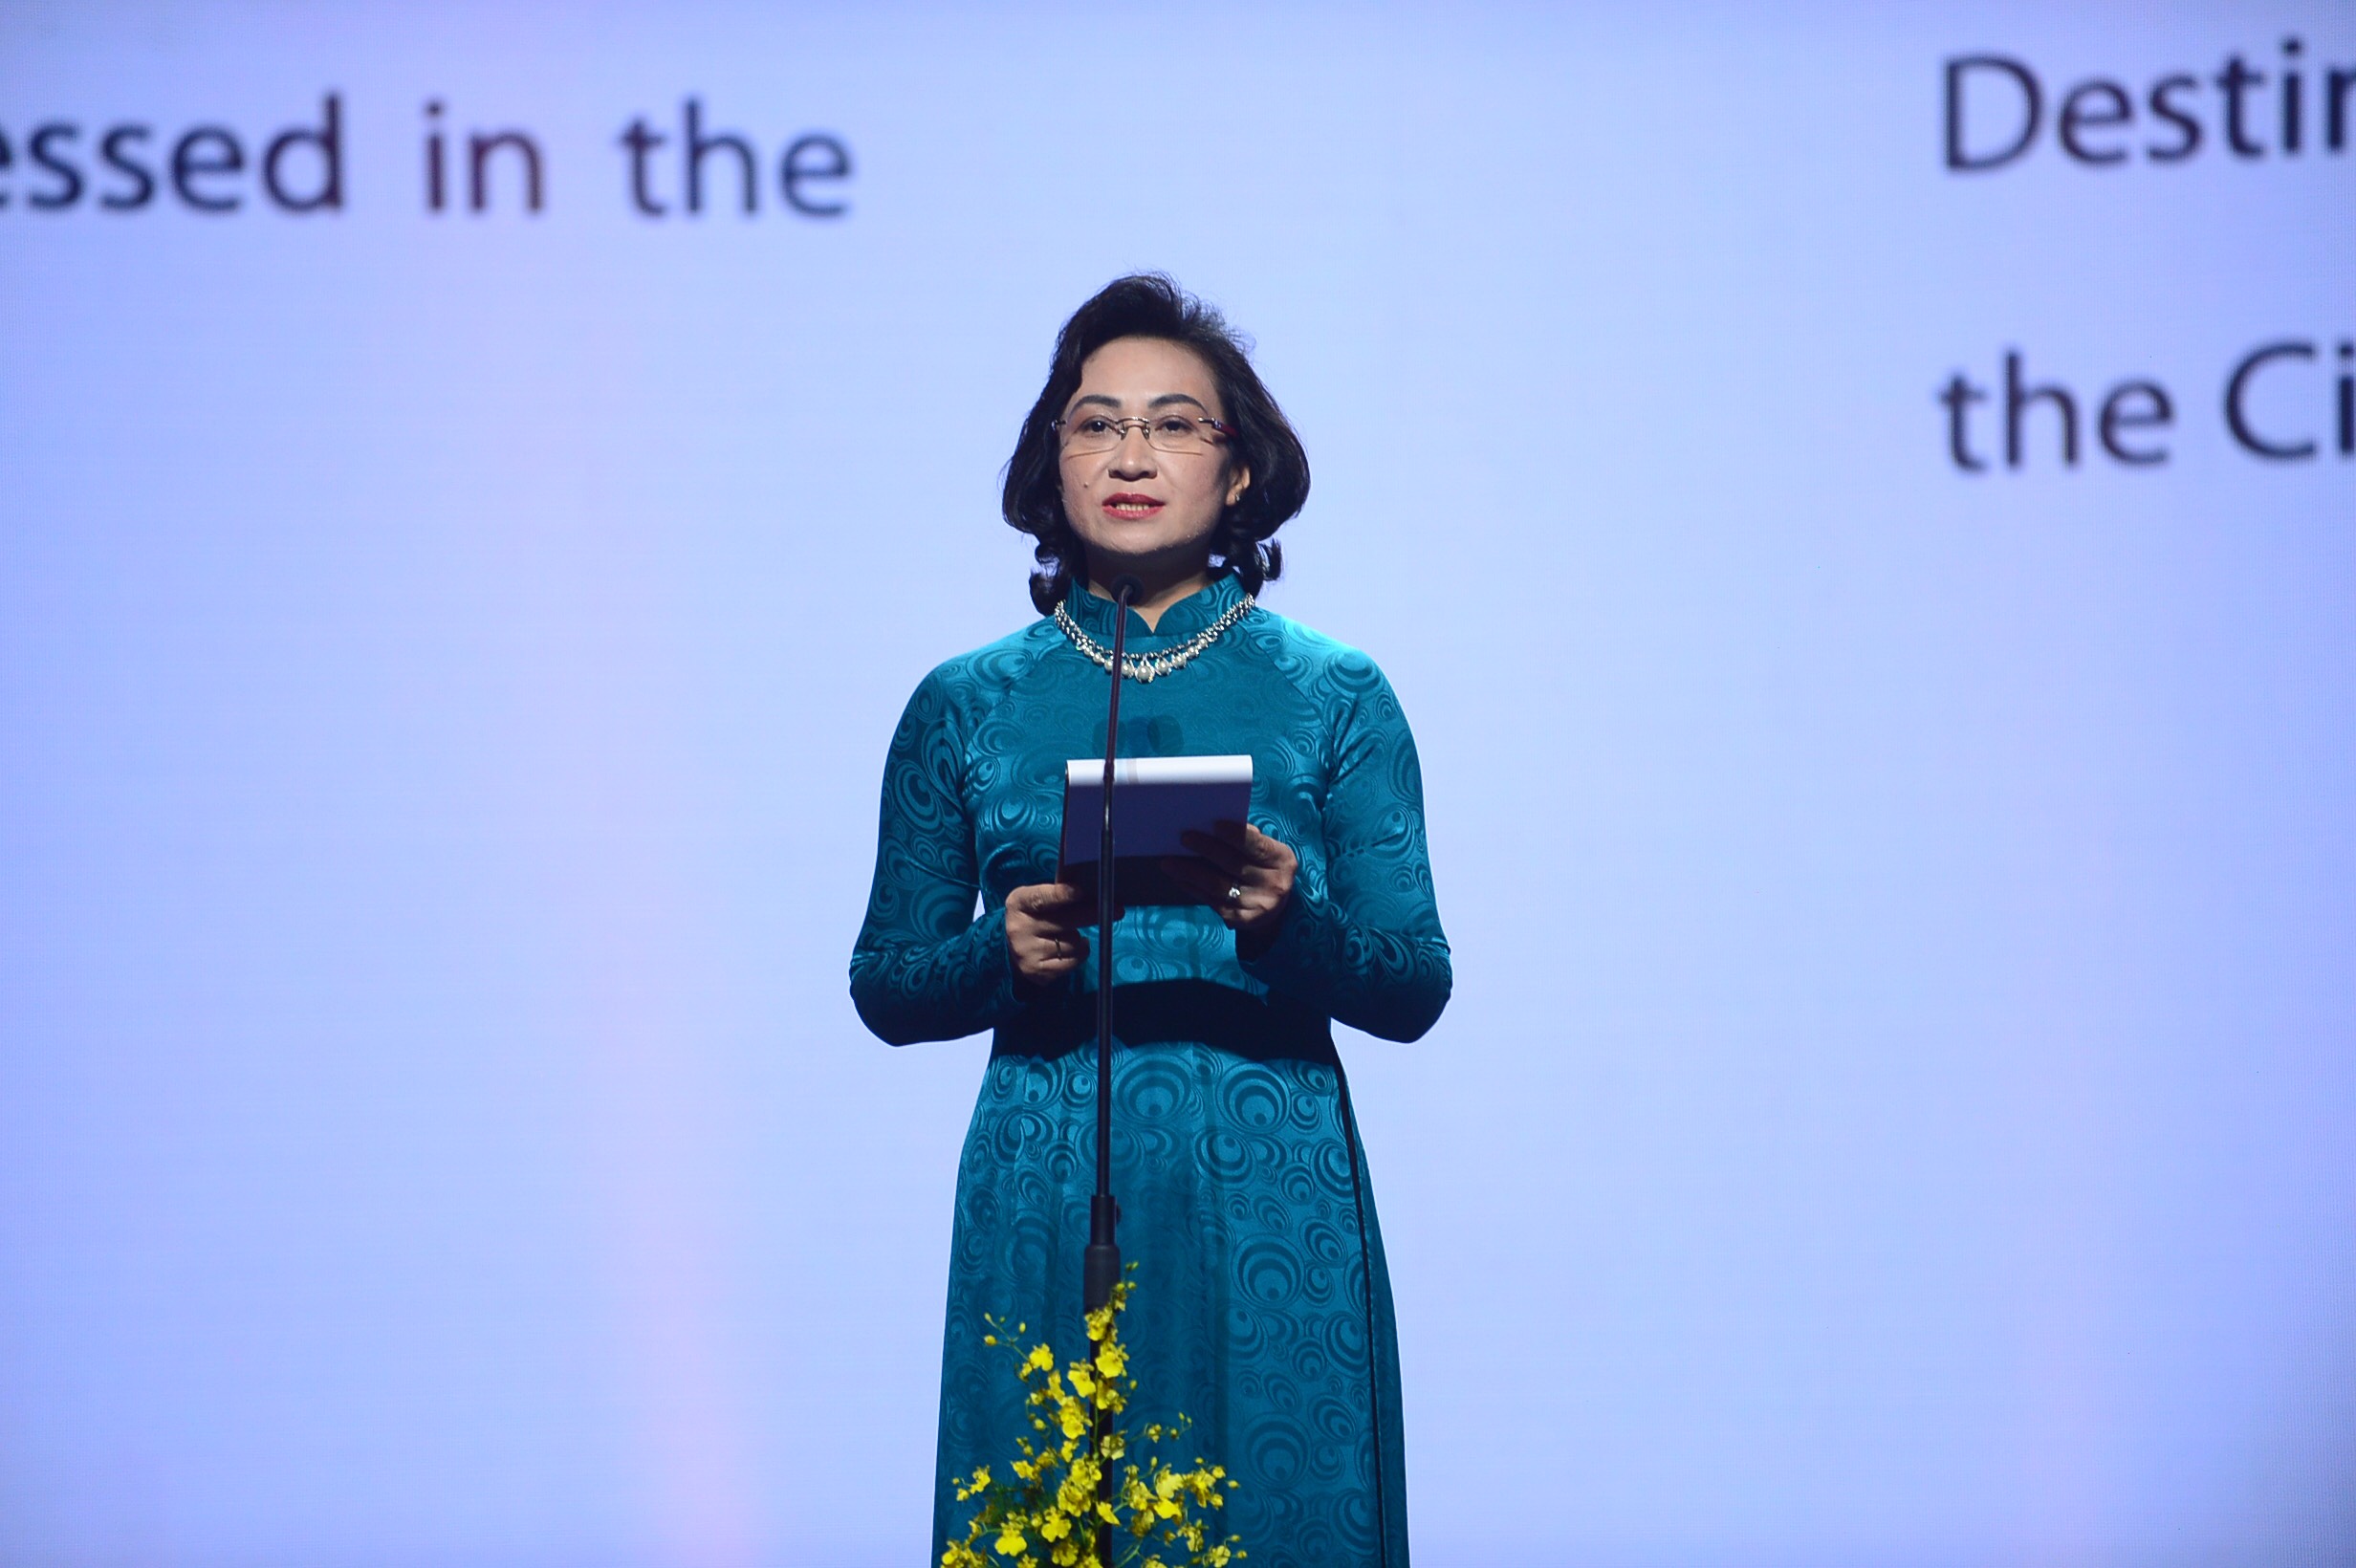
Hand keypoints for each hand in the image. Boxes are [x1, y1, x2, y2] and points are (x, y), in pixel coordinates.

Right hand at [1004, 882, 1099, 985]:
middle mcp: (1019, 928)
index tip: (1080, 891)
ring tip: (1070, 934)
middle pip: (1065, 921)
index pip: (1042, 898)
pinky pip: (1072, 962)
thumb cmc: (1034, 916)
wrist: (1012, 947)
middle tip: (1117, 910)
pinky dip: (1078, 955)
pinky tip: (1070, 949)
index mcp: (1019, 903)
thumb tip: (1094, 886)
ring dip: (1080, 939)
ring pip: (1073, 943)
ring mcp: (1026, 952)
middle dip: (1093, 914)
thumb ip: (1059, 893)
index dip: (1062, 895)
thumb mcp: (1037, 899)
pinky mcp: (1036, 971)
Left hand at [1163, 820, 1296, 954]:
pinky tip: (1178, 878)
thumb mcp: (1265, 852)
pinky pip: (1211, 900)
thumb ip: (1248, 839)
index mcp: (1282, 860)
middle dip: (1206, 848)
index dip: (1236, 835)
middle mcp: (1274, 884)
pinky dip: (1192, 888)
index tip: (1214, 824)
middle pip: (1233, 863)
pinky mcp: (1240, 919)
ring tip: (1168, 862)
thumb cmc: (1263, 868)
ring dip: (1189, 872)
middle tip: (1183, 838)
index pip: (1257, 845)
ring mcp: (1258, 904)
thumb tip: (1215, 826)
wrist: (1274, 908)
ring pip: (1217, 885)